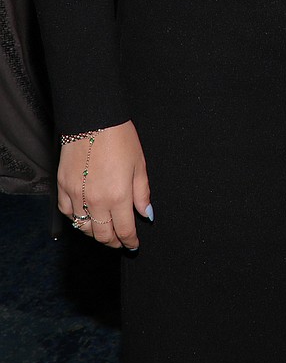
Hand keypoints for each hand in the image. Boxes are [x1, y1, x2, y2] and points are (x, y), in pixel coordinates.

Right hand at [57, 120, 151, 249]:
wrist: (93, 118)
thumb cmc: (120, 137)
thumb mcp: (139, 164)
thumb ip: (142, 193)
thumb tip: (146, 214)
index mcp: (119, 196)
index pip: (124, 230)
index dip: (130, 241)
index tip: (133, 244)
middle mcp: (96, 201)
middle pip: (102, 234)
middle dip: (113, 241)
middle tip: (119, 241)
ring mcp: (77, 195)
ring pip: (83, 227)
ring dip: (94, 233)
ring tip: (103, 231)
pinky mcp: (63, 187)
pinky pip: (67, 212)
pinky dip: (75, 218)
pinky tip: (83, 216)